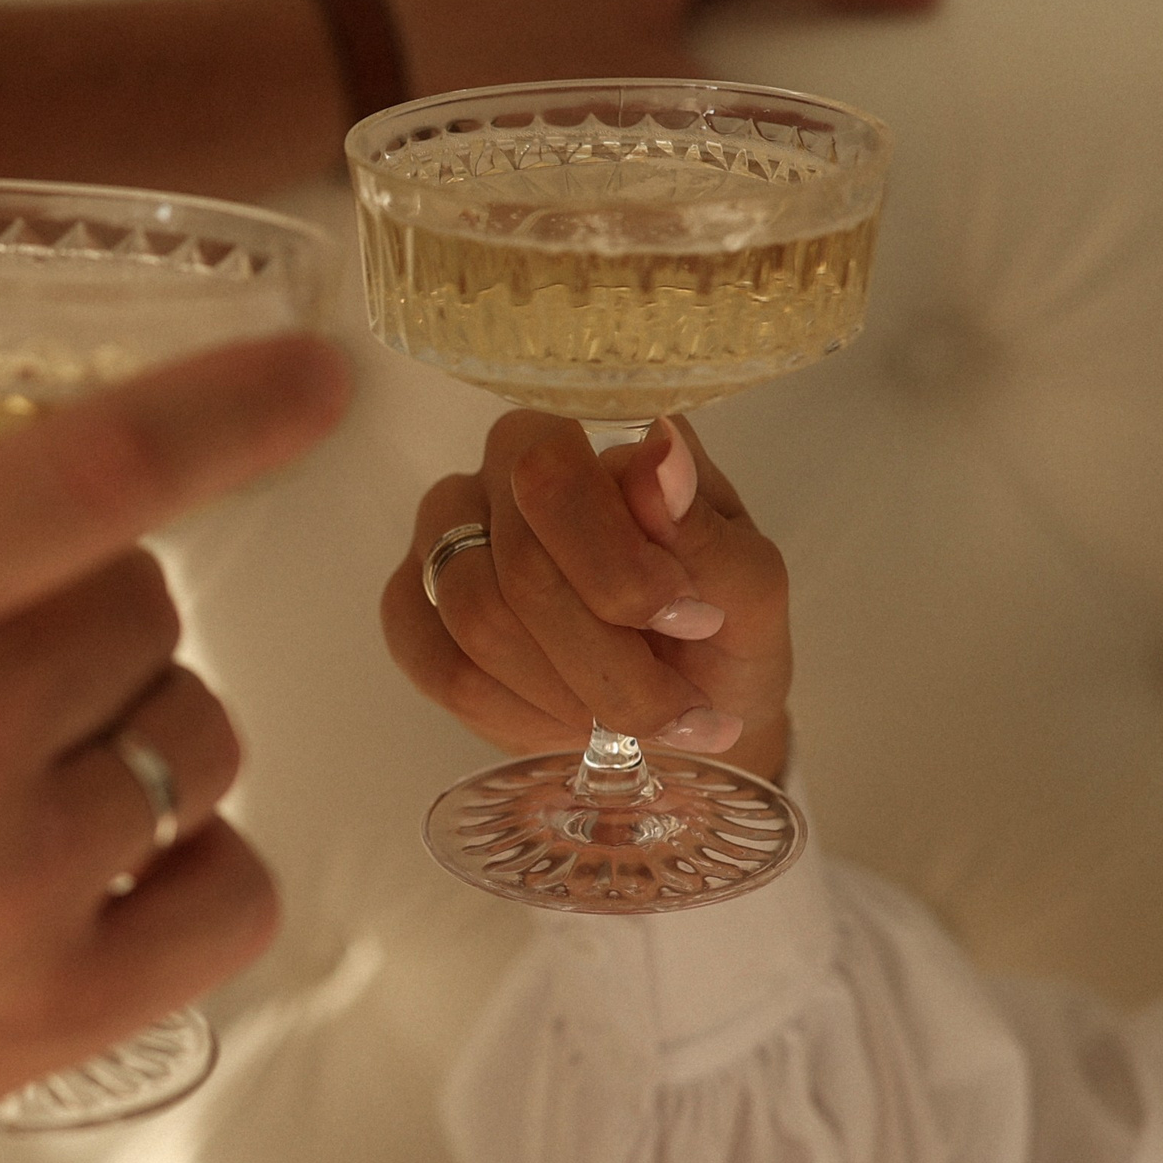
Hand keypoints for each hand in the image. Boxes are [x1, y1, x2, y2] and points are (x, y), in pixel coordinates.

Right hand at [0, 324, 351, 1162]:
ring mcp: (21, 890)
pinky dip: (200, 863)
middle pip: (148, 612)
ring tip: (45, 757)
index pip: (96, 474)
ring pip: (199, 741)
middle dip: (93, 606)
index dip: (230, 406)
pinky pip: (231, 894)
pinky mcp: (55, 1012)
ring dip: (145, 726)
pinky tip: (122, 859)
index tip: (323, 375)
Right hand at [384, 412, 791, 782]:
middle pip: (518, 565)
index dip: (616, 567)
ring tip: (633, 722)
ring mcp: (447, 535)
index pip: (551, 474)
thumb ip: (705, 528)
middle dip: (609, 661)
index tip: (693, 623)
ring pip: (477, 620)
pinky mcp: (413, 607)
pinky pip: (440, 667)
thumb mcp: (749, 590)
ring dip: (568, 694)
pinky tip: (570, 727)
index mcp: (592, 435)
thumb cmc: (721, 634)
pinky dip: (517, 716)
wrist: (690, 712)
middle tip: (678, 711)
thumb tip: (659, 452)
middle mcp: (505, 466)